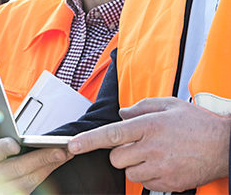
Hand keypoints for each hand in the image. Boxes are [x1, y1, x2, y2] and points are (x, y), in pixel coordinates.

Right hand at [0, 105, 71, 193]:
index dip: (3, 148)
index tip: (15, 144)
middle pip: (17, 168)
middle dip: (39, 159)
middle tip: (58, 149)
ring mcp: (5, 187)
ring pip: (29, 179)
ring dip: (49, 165)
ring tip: (65, 152)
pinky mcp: (17, 192)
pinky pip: (35, 183)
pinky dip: (49, 170)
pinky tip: (60, 159)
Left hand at [68, 97, 230, 192]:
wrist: (222, 146)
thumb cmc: (197, 123)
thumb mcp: (169, 104)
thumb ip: (141, 106)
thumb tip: (122, 114)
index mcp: (149, 125)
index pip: (111, 134)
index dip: (89, 140)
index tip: (72, 145)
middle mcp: (151, 148)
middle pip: (116, 158)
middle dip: (121, 152)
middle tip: (138, 143)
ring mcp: (159, 168)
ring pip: (129, 173)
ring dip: (135, 164)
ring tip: (154, 153)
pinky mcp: (167, 185)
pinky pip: (145, 184)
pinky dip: (148, 175)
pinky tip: (163, 163)